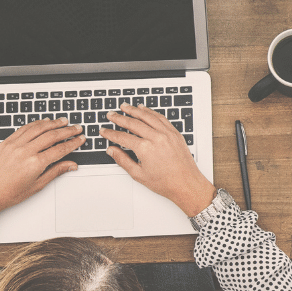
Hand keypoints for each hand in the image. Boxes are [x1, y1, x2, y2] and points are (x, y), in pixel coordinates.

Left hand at [0, 119, 83, 215]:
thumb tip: (70, 165)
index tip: (80, 139)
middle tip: (76, 128)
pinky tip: (44, 122)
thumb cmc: (9, 193)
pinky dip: (36, 123)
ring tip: (63, 121)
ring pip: (38, 128)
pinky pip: (24, 128)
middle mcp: (25, 151)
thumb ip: (56, 171)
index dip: (73, 143)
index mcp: (35, 164)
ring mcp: (15, 145)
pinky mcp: (7, 142)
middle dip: (67, 130)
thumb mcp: (37, 185)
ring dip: (53, 123)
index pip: (60, 149)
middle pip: (51, 135)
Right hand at [100, 103, 216, 215]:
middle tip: (111, 115)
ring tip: (125, 106)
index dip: (111, 133)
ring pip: (147, 116)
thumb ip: (123, 160)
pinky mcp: (175, 133)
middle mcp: (156, 138)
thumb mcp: (138, 174)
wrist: (186, 184)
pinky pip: (160, 118)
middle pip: (133, 123)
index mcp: (145, 148)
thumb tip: (112, 150)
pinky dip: (150, 112)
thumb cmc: (166, 182)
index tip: (104, 131)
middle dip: (119, 118)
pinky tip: (144, 110)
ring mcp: (167, 134)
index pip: (122, 137)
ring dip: (134, 110)